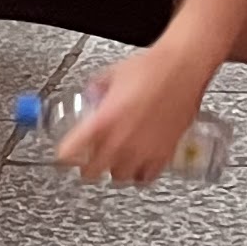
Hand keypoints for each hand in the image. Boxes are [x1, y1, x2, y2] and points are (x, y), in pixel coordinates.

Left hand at [48, 39, 209, 186]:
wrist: (183, 68)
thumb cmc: (152, 67)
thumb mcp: (112, 75)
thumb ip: (96, 90)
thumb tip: (91, 95)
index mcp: (102, 122)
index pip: (69, 154)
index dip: (63, 156)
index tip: (63, 155)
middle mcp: (120, 142)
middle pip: (90, 172)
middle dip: (86, 165)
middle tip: (87, 158)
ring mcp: (142, 150)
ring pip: (118, 177)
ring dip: (113, 169)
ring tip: (113, 160)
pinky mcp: (163, 153)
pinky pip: (146, 177)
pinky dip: (140, 173)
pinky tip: (138, 163)